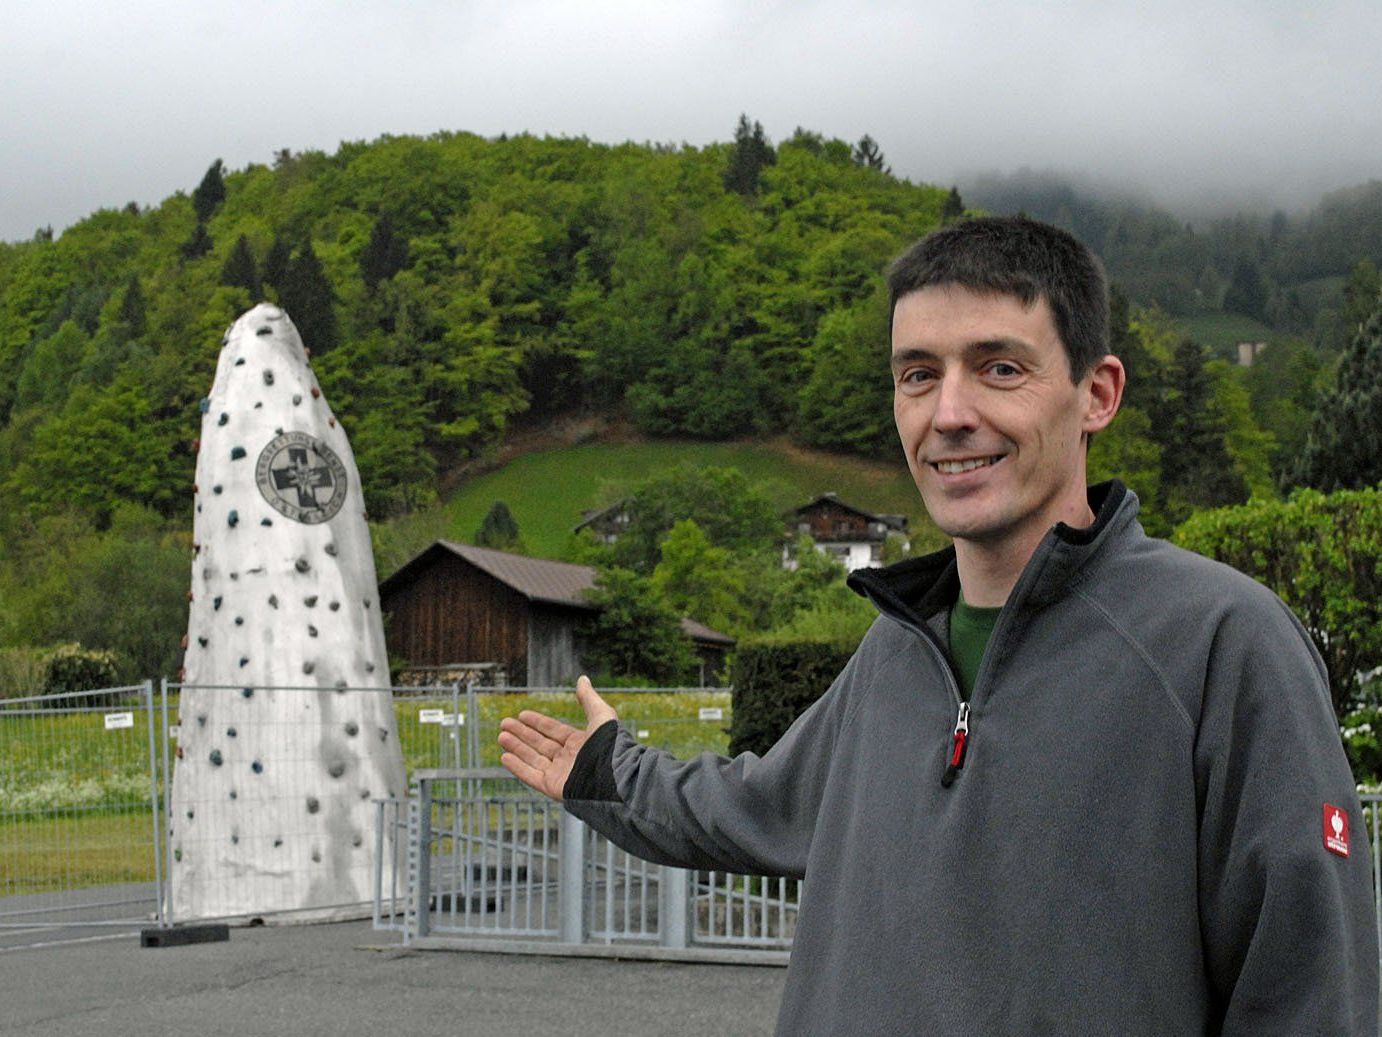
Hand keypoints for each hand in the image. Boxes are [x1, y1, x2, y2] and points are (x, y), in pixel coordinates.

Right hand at [498, 675, 617, 800]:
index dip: (537, 722)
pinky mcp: (553, 787)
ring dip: (516, 748)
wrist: (613, 776)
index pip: (554, 730)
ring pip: (533, 759)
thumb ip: (589, 699)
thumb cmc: (610, 746)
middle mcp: (569, 758)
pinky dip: (517, 767)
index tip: (522, 714)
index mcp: (580, 743)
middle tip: (504, 723)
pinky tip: (504, 757)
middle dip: (522, 733)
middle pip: (540, 744)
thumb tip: (583, 679)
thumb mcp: (601, 716)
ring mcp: (560, 774)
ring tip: (501, 736)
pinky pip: (531, 776)